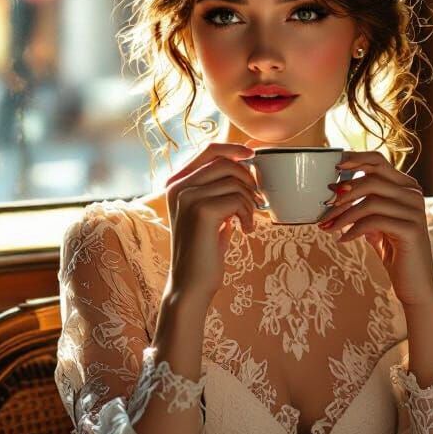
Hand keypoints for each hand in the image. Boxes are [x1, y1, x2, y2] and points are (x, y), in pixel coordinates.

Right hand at [164, 142, 260, 302]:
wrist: (190, 285)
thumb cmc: (204, 251)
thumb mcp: (209, 213)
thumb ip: (219, 189)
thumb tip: (245, 163)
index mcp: (176, 183)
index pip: (209, 150)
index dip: (235, 148)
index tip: (254, 155)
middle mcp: (178, 186)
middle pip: (226, 162)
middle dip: (248, 180)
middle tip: (256, 202)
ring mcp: (188, 196)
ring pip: (235, 182)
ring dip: (250, 202)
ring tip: (247, 221)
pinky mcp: (201, 210)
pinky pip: (238, 199)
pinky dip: (248, 214)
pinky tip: (244, 231)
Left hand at [317, 150, 432, 309]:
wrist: (415, 284)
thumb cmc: (393, 251)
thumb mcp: (376, 224)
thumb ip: (363, 205)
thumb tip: (334, 191)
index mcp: (406, 187)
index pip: (378, 161)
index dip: (354, 159)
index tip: (332, 167)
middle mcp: (413, 194)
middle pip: (371, 180)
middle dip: (343, 193)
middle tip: (325, 207)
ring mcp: (414, 210)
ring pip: (370, 201)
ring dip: (343, 215)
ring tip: (328, 227)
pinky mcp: (411, 229)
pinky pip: (374, 221)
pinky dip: (353, 229)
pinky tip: (343, 239)